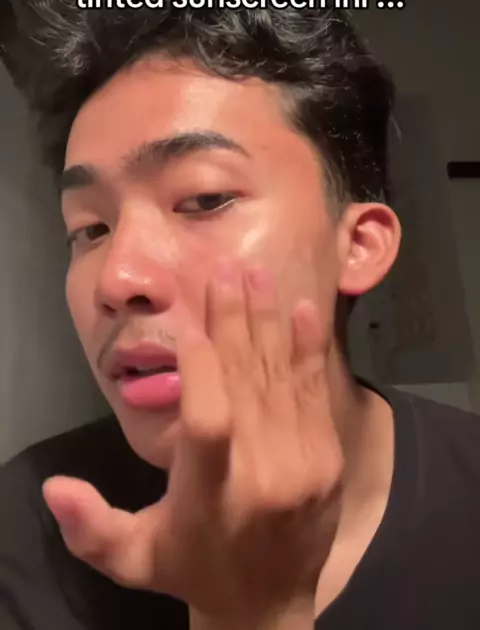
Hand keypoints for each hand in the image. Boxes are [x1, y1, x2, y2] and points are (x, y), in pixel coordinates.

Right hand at [42, 259, 342, 622]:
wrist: (268, 605)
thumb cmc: (190, 566)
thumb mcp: (133, 556)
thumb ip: (92, 527)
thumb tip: (54, 487)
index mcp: (212, 495)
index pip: (209, 420)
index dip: (201, 368)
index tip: (189, 325)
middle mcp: (262, 473)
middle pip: (246, 384)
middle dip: (233, 322)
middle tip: (226, 270)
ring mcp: (302, 463)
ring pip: (280, 379)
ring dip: (267, 322)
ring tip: (256, 274)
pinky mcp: (327, 458)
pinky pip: (315, 394)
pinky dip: (307, 351)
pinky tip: (304, 312)